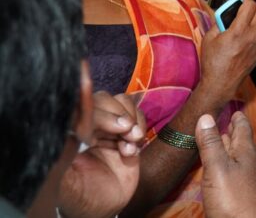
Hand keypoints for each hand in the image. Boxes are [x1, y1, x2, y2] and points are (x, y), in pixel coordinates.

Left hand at [58, 92, 145, 217]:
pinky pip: (138, 118)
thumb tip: (74, 117)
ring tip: (132, 140)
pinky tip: (132, 149)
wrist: (99, 210)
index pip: (84, 107)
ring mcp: (109, 130)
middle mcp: (87, 126)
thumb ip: (67, 147)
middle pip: (105, 99)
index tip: (115, 128)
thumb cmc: (75, 196)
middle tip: (126, 133)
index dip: (102, 113)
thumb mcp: (63, 176)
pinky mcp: (128, 136)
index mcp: (69, 131)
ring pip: (123, 103)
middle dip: (119, 115)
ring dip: (132, 119)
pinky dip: (141, 128)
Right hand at [196, 112, 255, 217]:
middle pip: (238, 139)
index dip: (236, 114)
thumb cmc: (232, 197)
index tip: (230, 101)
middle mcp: (245, 161)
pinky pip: (228, 168)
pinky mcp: (235, 191)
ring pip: (233, 154)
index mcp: (244, 150)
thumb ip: (211, 144)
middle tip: (222, 115)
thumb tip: (206, 116)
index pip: (241, 126)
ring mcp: (242, 177)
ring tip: (216, 135)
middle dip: (230, 127)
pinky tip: (215, 163)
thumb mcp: (218, 167)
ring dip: (225, 144)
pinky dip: (221, 160)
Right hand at [198, 0, 255, 105]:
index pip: (249, 5)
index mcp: (238, 31)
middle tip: (240, 7)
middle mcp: (252, 36)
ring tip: (244, 18)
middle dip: (250, 5)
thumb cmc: (213, 62)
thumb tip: (226, 11)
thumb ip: (219, 21)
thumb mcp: (210, 38)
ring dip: (255, 16)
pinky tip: (250, 29)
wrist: (221, 83)